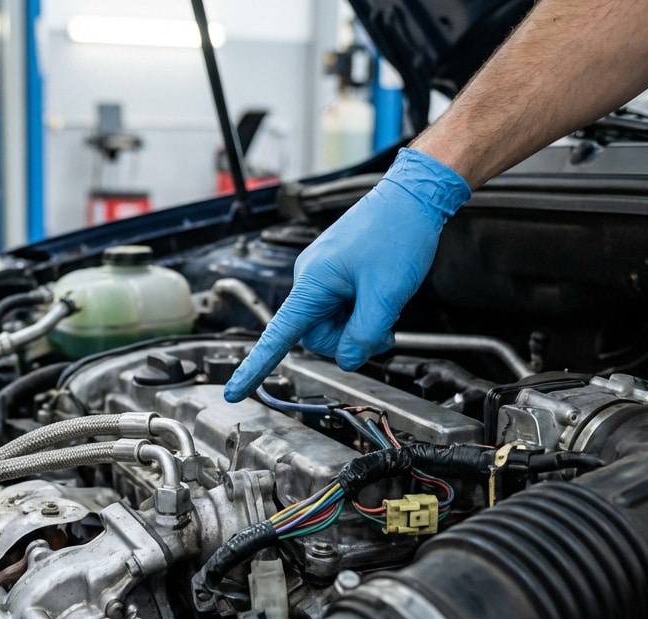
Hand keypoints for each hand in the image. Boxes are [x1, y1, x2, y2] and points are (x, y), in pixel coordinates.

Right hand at [223, 148, 470, 401]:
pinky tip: (381, 296)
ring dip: (359, 325)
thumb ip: (365, 335)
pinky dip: (362, 311)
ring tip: (385, 305)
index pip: (278, 335)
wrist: (412, 197)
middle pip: (318, 336)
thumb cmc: (397, 233)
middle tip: (383, 328)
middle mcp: (310, 279)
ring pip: (333, 324)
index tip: (235, 392)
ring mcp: (323, 276)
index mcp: (312, 283)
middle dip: (349, 339)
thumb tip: (349, 359)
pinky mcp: (337, 273)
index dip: (255, 367)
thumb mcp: (387, 295)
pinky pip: (342, 306)